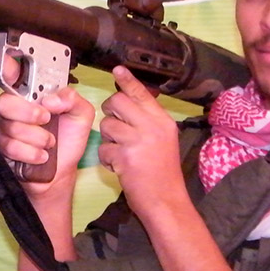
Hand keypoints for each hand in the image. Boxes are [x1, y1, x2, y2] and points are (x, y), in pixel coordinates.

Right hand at [0, 43, 94, 195]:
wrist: (60, 173)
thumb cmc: (68, 140)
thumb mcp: (81, 115)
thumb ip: (73, 98)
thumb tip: (51, 99)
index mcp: (32, 94)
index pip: (12, 72)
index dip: (0, 59)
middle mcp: (15, 107)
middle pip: (5, 101)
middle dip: (27, 112)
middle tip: (45, 119)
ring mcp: (5, 127)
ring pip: (9, 126)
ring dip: (36, 137)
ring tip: (49, 143)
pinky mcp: (0, 147)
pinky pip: (9, 145)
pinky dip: (30, 153)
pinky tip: (41, 156)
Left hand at [97, 66, 182, 209]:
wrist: (166, 201)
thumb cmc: (163, 172)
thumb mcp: (164, 140)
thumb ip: (149, 121)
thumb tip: (132, 100)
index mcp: (163, 121)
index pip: (142, 93)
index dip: (128, 80)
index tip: (118, 70)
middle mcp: (152, 127)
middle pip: (117, 102)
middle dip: (109, 112)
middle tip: (115, 126)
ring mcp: (138, 141)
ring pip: (107, 125)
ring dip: (108, 139)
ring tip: (120, 152)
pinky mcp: (125, 157)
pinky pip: (103, 148)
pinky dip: (107, 158)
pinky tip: (119, 166)